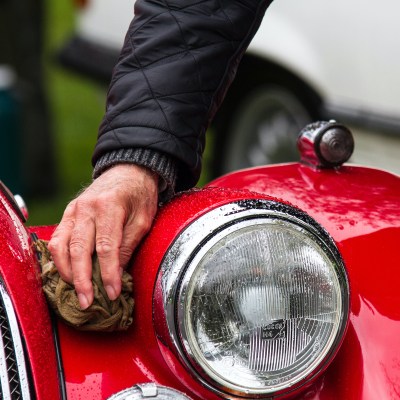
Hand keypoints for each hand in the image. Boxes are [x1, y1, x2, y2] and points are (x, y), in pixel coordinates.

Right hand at [48, 164, 158, 308]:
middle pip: (79, 250)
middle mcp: (87, 208)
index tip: (113, 293)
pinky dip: (60, 259)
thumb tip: (116, 273)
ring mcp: (74, 210)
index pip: (106, 248)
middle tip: (88, 302)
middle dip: (82, 280)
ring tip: (78, 291)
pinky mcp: (68, 213)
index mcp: (109, 207)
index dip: (108, 274)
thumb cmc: (139, 195)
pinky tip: (68, 273)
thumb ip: (128, 245)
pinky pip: (57, 239)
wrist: (128, 171)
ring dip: (67, 272)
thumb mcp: (144, 219)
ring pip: (61, 246)